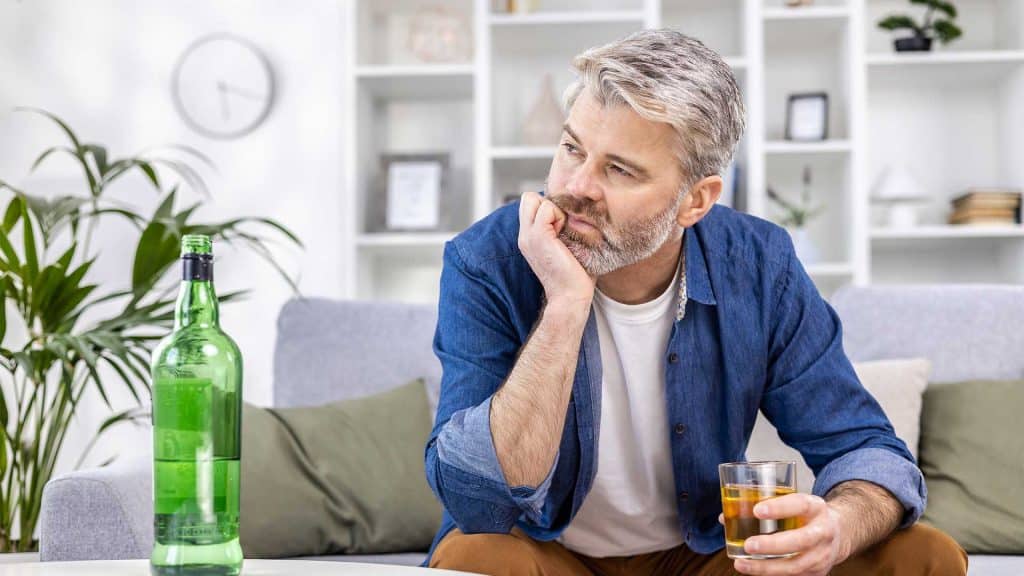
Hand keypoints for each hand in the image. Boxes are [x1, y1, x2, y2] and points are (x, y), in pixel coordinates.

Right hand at [517, 192, 594, 309]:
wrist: (570, 298)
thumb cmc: (575, 276)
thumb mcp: (564, 248)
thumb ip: (562, 230)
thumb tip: (578, 215)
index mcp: (529, 238)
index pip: (529, 204)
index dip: (547, 207)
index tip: (561, 225)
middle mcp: (524, 236)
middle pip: (528, 198)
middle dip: (547, 204)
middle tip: (561, 224)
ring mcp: (528, 236)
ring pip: (534, 199)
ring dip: (554, 209)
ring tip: (563, 230)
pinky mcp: (538, 236)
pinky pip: (546, 208)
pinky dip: (558, 215)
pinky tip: (564, 233)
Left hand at [718, 493, 847, 575]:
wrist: (837, 533)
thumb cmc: (805, 515)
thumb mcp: (792, 502)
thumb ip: (763, 506)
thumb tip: (724, 518)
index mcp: (816, 507)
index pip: (800, 504)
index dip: (780, 508)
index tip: (757, 510)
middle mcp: (823, 531)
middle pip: (801, 540)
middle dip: (773, 544)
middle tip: (749, 544)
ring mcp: (822, 554)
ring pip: (795, 565)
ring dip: (766, 567)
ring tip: (741, 563)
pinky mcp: (817, 572)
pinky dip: (772, 574)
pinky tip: (753, 571)